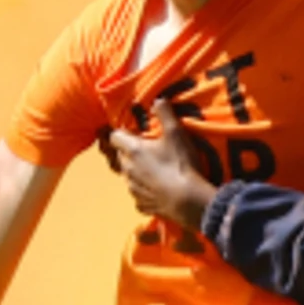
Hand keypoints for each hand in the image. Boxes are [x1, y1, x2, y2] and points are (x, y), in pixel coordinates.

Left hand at [101, 123, 218, 229]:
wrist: (188, 201)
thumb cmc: (181, 164)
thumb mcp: (176, 133)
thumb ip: (165, 113)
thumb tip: (157, 99)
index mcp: (133, 150)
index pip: (115, 137)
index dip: (123, 132)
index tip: (135, 132)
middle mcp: (128, 170)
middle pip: (121, 156)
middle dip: (130, 151)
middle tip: (148, 149)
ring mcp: (133, 189)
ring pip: (128, 176)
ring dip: (137, 171)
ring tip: (155, 170)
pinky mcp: (141, 205)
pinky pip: (138, 196)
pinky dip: (144, 191)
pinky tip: (158, 190)